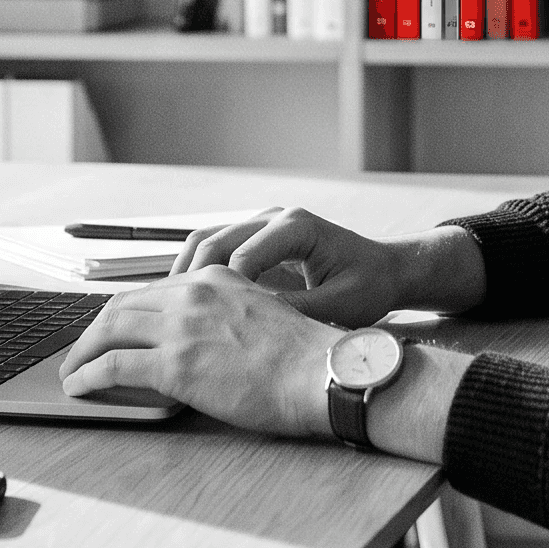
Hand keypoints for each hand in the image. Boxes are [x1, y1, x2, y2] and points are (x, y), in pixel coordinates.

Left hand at [57, 266, 338, 436]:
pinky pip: (113, 366)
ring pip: (109, 331)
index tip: (110, 330)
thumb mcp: (260, 314)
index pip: (151, 290)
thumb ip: (223, 316)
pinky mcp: (175, 364)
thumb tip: (198, 341)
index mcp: (214, 278)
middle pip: (121, 306)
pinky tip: (79, 387)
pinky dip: (88, 375)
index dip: (122, 313)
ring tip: (72, 372)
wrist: (321, 373)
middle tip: (81, 352)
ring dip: (82, 352)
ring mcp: (181, 327)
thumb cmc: (302, 357)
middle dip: (94, 331)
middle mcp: (192, 293)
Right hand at [175, 206, 411, 328]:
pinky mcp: (255, 240)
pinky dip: (195, 275)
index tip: (208, 323)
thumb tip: (256, 329)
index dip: (221, 290)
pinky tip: (183, 303)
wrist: (384, 269)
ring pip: (206, 241)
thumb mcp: (341, 305)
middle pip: (213, 240)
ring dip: (184, 274)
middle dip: (188, 279)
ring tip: (165, 309)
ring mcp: (261, 226)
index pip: (242, 254)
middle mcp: (273, 218)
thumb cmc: (368, 285)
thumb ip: (299, 312)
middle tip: (168, 315)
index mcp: (295, 227)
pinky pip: (214, 250)